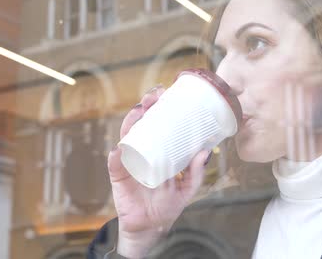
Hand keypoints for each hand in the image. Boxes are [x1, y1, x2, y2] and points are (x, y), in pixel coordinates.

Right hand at [108, 85, 210, 257]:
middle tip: (153, 96)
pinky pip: (115, 163)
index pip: (156, 123)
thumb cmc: (167, 205)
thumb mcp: (187, 188)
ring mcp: (128, 161)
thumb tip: (205, 151)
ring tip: (139, 112)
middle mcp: (141, 151)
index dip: (159, 107)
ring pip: (126, 136)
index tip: (166, 93)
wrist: (151, 227)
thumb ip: (196, 172)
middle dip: (144, 107)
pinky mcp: (118, 176)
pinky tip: (121, 147)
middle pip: (140, 124)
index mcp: (157, 150)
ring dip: (130, 122)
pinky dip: (117, 155)